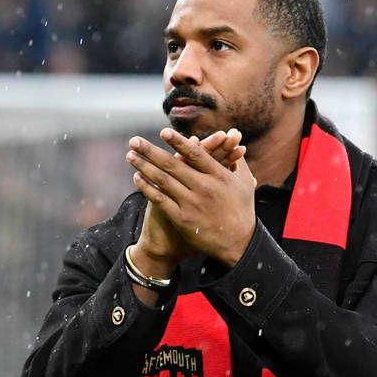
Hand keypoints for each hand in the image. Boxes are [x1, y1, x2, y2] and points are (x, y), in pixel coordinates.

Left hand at [126, 128, 256, 266]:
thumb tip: (235, 139)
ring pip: (163, 180)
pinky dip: (147, 188)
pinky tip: (136, 178)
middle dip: (150, 151)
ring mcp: (192, 203)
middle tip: (134, 140)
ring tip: (130, 155)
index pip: (195, 154)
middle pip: (172, 165)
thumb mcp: (245, 183)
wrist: (238, 244)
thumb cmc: (242, 211)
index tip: (163, 132)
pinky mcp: (183, 219)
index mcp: (219, 176)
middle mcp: (204, 188)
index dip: (178, 142)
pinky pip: (161, 200)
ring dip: (144, 166)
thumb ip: (238, 160)